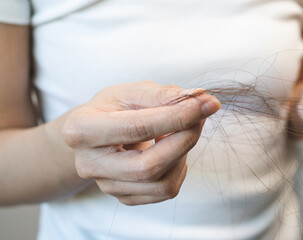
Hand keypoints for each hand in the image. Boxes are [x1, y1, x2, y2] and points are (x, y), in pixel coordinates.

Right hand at [61, 81, 219, 204]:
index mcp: (81, 129)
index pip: (137, 128)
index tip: (207, 105)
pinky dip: (178, 169)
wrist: (95, 132)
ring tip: (179, 132)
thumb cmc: (114, 107)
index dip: (177, 117)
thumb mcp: (132, 91)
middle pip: (149, 166)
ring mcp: (106, 185)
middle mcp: (89, 164)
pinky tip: (170, 150)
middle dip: (184, 140)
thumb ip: (163, 95)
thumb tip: (202, 100)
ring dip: (183, 154)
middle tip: (200, 118)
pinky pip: (165, 191)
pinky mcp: (124, 197)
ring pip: (161, 183)